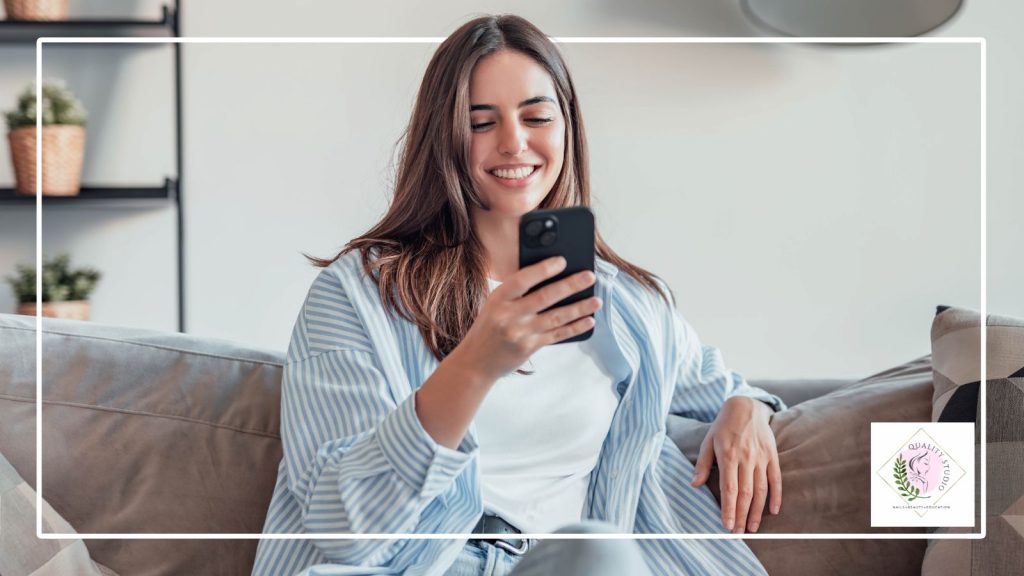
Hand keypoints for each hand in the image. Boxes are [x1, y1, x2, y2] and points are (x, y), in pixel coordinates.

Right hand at [454, 256, 600, 381]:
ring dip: (579, 308)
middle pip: (545, 297)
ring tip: (596, 300)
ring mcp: (520, 333)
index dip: (543, 269)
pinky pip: (557, 335)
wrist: (476, 361)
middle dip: (570, 285)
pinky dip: (575, 327)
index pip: (522, 280)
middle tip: (589, 277)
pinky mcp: (529, 347)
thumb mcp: (495, 304)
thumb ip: (517, 292)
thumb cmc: (489, 326)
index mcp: (498, 299)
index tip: (562, 261)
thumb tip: (552, 277)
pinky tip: (588, 320)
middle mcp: (509, 316)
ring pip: (556, 317)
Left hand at [690, 396, 781, 533]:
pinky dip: (776, 496)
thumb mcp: (708, 441)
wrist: (747, 406)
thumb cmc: (723, 426)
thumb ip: (702, 464)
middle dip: (741, 515)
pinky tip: (773, 511)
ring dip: (757, 511)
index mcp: (728, 455)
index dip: (729, 508)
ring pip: (761, 490)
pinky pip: (776, 479)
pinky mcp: (772, 456)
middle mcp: (746, 458)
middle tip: (738, 532)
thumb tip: (694, 484)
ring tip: (752, 528)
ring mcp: (761, 457)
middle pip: (745, 493)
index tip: (726, 525)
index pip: (729, 488)